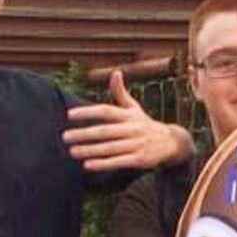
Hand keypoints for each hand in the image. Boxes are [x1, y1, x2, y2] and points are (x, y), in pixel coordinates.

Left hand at [63, 70, 194, 170]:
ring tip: (72, 151)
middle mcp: (132, 129)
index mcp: (129, 115)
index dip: (88, 112)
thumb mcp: (134, 108)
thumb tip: (116, 72)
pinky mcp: (140, 160)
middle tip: (65, 137)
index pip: (106, 111)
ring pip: (110, 148)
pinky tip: (87, 165)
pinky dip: (103, 164)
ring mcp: (137, 145)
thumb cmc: (144, 124)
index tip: (69, 114)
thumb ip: (121, 92)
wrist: (171, 143)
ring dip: (90, 150)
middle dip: (84, 134)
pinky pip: (119, 162)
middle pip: (105, 131)